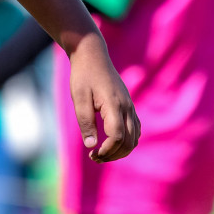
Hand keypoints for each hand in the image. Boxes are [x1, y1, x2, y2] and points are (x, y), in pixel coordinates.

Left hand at [68, 35, 139, 161]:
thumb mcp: (79, 98)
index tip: (93, 154)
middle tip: (95, 157)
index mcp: (114, 105)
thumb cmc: (83, 76)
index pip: (117, 136)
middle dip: (113, 155)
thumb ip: (85, 122)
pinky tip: (111, 142)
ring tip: (102, 153)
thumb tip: (91, 146)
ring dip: (121, 150)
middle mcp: (127, 107)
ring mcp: (130, 106)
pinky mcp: (129, 106)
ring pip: (135, 137)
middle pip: (129, 141)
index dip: (107, 151)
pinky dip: (127, 141)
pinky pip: (135, 129)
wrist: (93, 56)